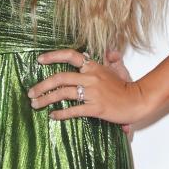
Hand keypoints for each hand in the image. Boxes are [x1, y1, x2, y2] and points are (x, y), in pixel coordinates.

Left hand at [28, 48, 149, 130]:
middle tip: (31, 93)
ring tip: (35, 105)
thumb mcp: (118, 69)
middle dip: (41, 86)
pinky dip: (61, 114)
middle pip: (60, 78)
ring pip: (63, 94)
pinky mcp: (95, 108)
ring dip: (46, 100)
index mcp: (94, 67)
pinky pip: (73, 110)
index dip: (53, 56)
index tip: (39, 61)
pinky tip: (52, 116)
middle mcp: (91, 78)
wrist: (138, 101)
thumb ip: (111, 59)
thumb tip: (110, 52)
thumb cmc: (126, 87)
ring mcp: (93, 93)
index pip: (71, 56)